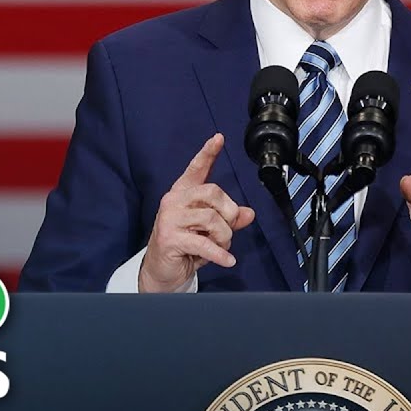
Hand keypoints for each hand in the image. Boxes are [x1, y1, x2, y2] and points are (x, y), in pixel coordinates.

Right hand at [139, 134, 255, 292]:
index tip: (218, 138)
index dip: (208, 153)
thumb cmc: (185, 247)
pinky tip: (227, 260)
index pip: (196, 169)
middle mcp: (174, 201)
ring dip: (224, 237)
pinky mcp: (170, 238)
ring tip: (221, 247)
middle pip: (212, 192)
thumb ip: (229, 219)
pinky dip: (220, 254)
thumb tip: (249, 213)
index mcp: (183, 194)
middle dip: (228, 212)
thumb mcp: (210, 231)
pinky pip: (204, 243)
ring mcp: (170, 219)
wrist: (161, 272)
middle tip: (228, 229)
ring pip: (211, 219)